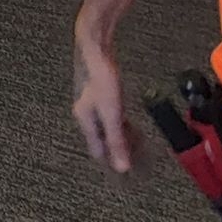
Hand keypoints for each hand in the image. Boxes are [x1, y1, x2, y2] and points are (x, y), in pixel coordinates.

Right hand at [72, 29, 130, 171]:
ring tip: (136, 144)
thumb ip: (117, 140)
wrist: (96, 49)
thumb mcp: (112, 113)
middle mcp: (85, 114)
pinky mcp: (99, 94)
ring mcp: (91, 104)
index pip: (97, 151)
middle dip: (117, 150)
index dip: (111, 162)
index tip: (126, 172)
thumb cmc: (101, 78)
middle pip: (101, 140)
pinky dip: (121, 124)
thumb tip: (121, 166)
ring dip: (120, 137)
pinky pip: (110, 117)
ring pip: (106, 128)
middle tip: (136, 159)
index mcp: (84, 121)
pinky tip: (128, 123)